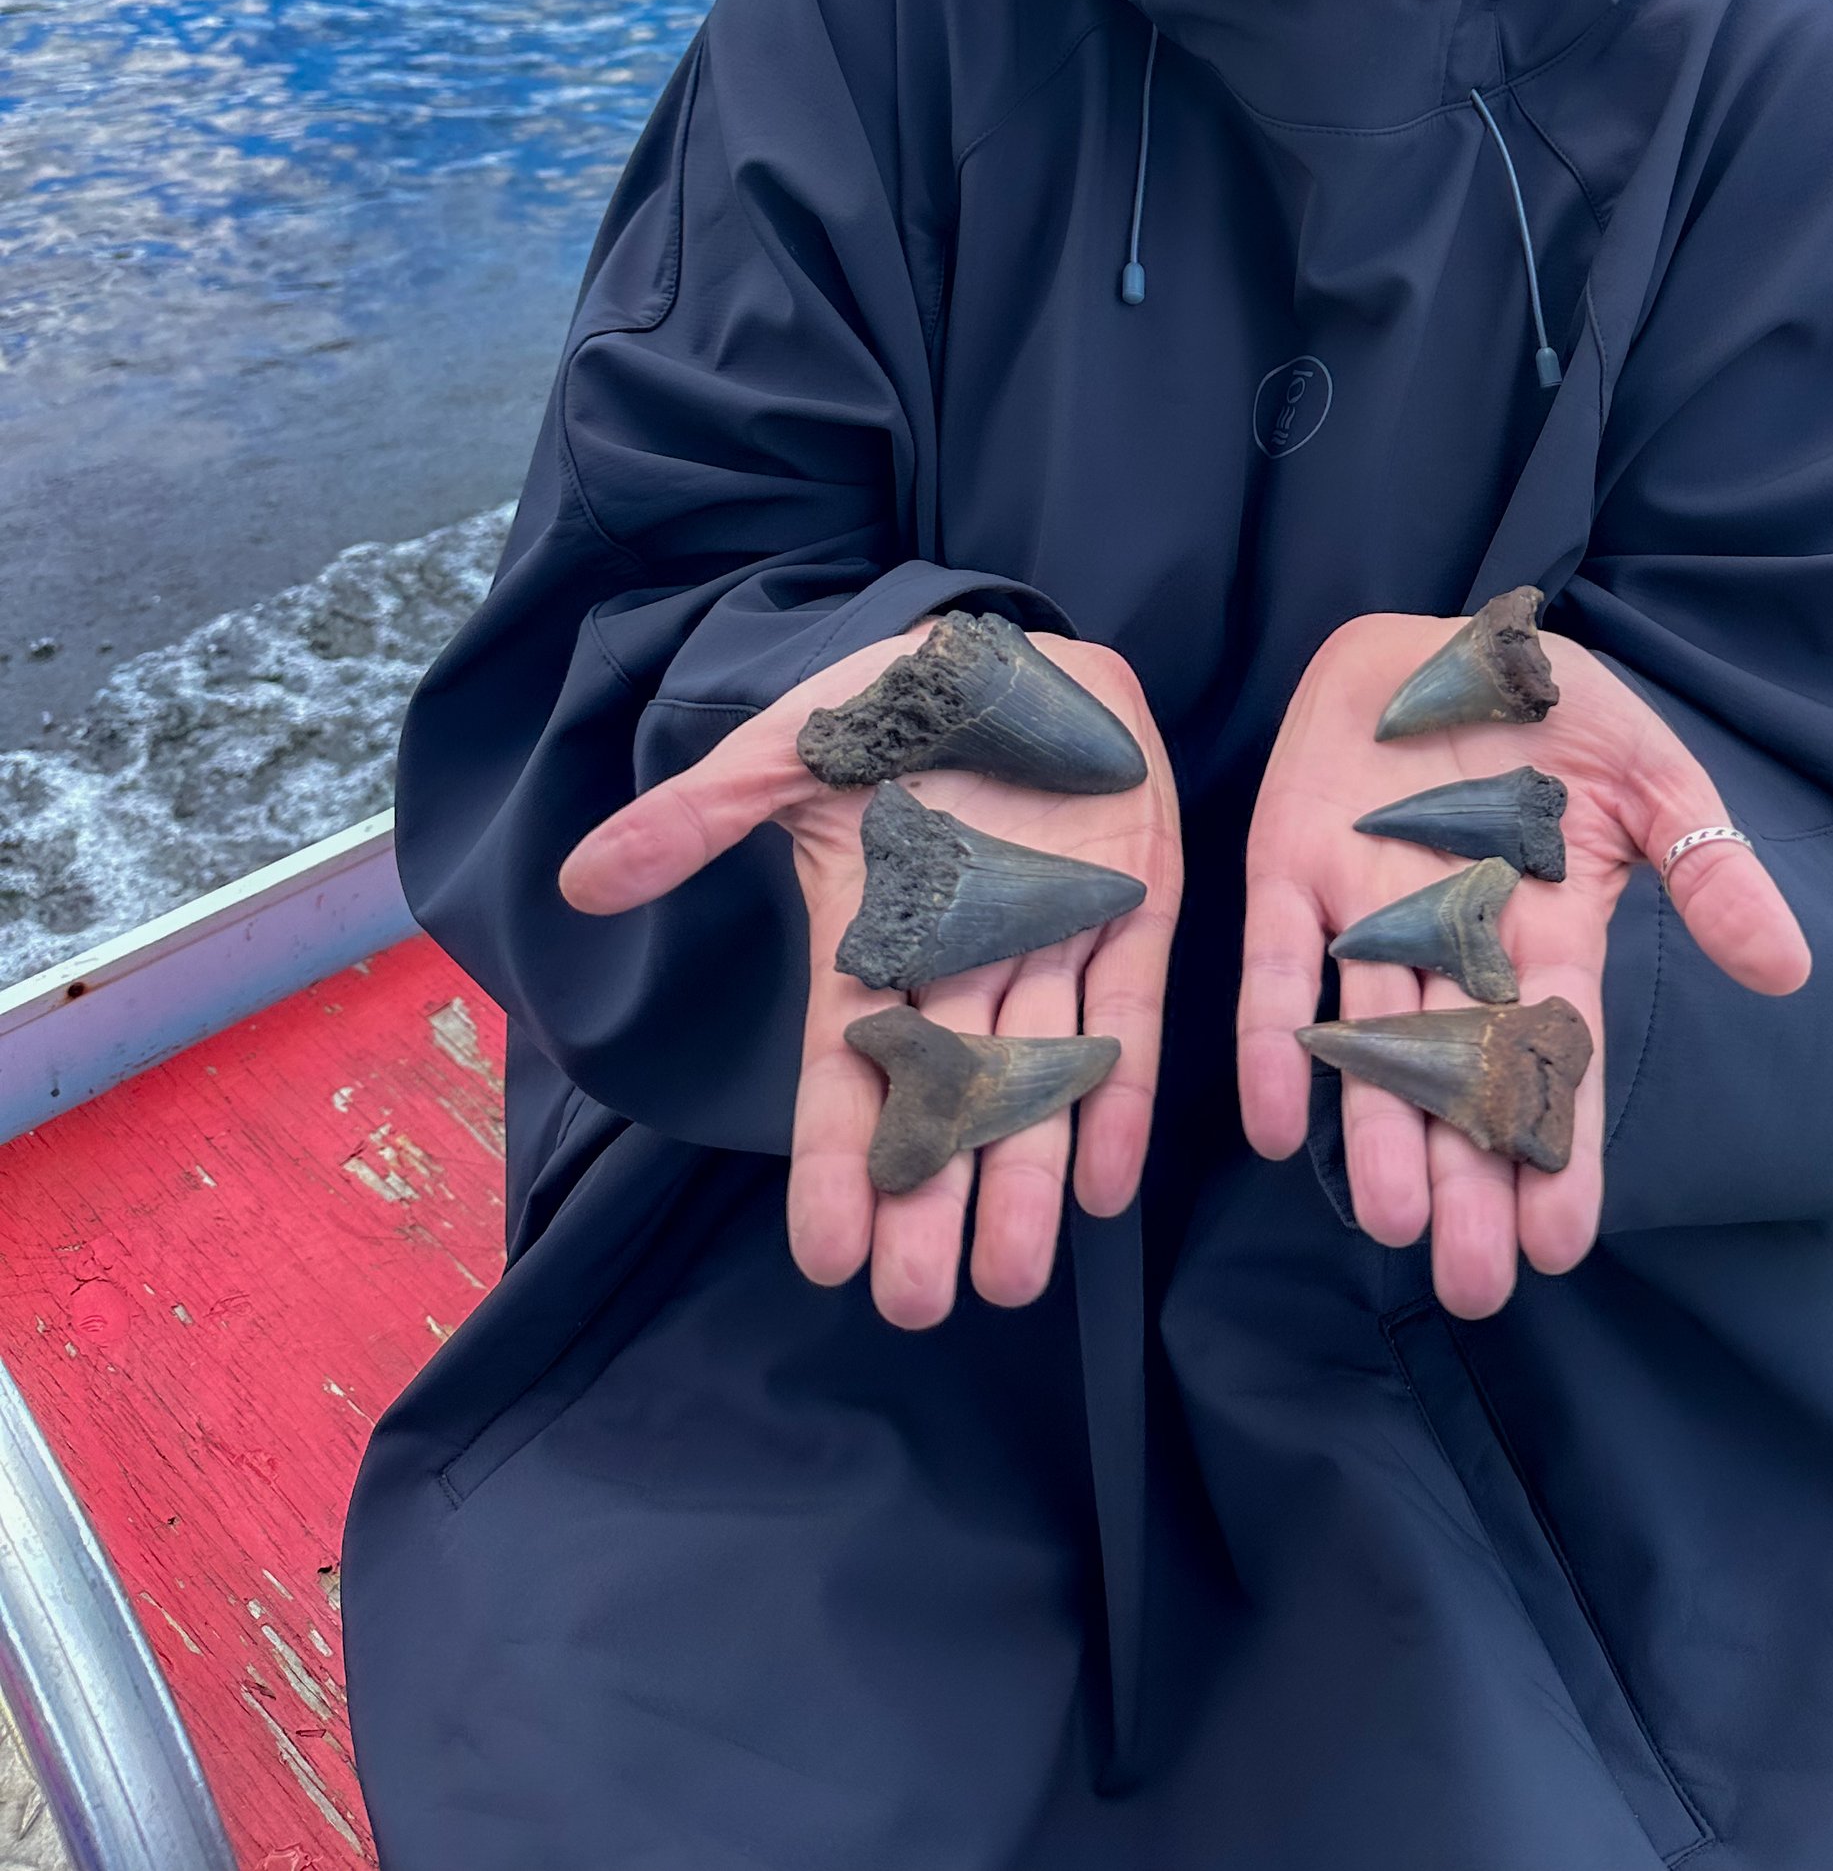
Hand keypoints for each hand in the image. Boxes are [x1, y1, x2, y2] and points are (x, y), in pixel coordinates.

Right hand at [559, 625, 1181, 1328]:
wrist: (1015, 647)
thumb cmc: (893, 705)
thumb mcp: (786, 752)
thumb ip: (696, 818)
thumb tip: (582, 880)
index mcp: (873, 937)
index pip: (845, 1069)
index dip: (836, 1160)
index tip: (824, 1254)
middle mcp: (960, 962)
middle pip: (940, 1102)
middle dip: (930, 1201)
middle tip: (917, 1302)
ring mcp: (1049, 942)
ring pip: (1032, 1081)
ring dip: (1023, 1178)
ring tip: (1008, 1279)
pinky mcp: (1133, 913)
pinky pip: (1129, 1019)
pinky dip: (1120, 1097)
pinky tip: (1107, 1186)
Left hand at [1238, 614, 1808, 1318]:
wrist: (1440, 630)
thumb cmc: (1551, 710)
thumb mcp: (1650, 774)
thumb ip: (1709, 865)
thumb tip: (1787, 970)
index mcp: (1543, 934)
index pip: (1557, 1062)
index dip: (1560, 1152)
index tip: (1562, 1243)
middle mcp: (1452, 946)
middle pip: (1462, 1083)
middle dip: (1469, 1181)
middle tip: (1474, 1284)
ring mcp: (1365, 912)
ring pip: (1374, 1047)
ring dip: (1381, 1134)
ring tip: (1395, 1225)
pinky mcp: (1288, 867)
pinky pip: (1278, 968)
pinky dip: (1275, 1042)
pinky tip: (1278, 1121)